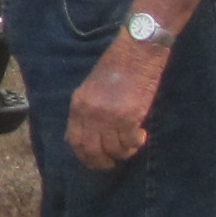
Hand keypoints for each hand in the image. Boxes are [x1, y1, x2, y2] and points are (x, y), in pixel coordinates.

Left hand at [68, 42, 164, 169]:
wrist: (136, 52)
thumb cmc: (116, 67)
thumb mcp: (91, 88)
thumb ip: (86, 110)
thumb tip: (88, 134)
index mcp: (78, 105)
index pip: (74, 140)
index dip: (83, 156)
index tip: (93, 160)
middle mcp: (90, 113)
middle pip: (91, 150)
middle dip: (101, 162)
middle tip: (111, 164)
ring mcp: (109, 116)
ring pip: (113, 149)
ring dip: (123, 153)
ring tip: (130, 147)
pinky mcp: (129, 117)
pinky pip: (130, 142)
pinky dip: (136, 144)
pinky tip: (141, 136)